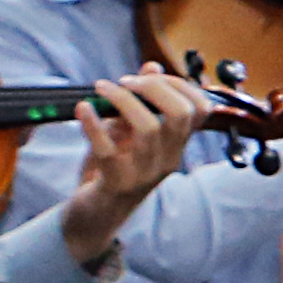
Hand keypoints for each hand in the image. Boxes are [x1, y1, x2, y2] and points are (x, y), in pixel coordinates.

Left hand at [54, 69, 213, 269]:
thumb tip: (152, 66)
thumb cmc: (113, 169)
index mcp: (175, 146)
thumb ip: (140, 101)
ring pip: (148, 128)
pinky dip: (92, 124)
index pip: (200, 109)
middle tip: (126, 82)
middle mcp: (167, 160)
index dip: (179, 84)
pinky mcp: (116, 183)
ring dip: (122, 100)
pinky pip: (107, 149)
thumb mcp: (128, 132)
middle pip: (180, 114)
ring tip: (102, 89)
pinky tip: (82, 109)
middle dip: (154, 87)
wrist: (94, 216)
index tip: (148, 76)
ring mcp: (144, 174)